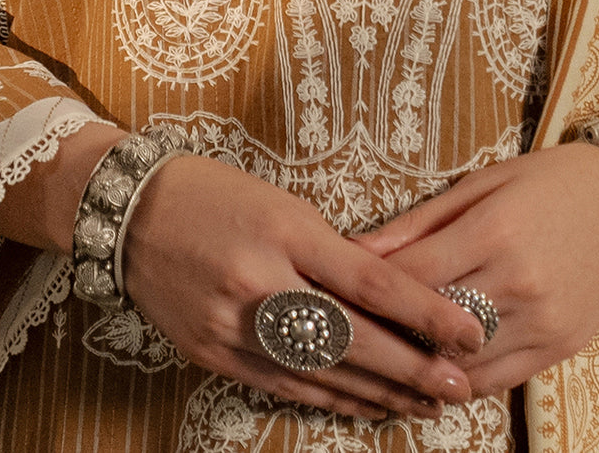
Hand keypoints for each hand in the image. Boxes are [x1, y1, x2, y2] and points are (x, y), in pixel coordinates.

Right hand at [122, 154, 482, 418]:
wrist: (130, 213)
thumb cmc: (216, 194)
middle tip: (458, 386)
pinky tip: (364, 405)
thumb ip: (331, 251)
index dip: (425, 312)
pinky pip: (283, 385)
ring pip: (320, 372)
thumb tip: (386, 295)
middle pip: (351, 338)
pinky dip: (329, 397)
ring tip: (425, 404)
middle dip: (411, 369)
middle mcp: (261, 283)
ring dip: (378, 393)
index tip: (468, 331)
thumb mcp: (282, 203)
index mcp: (286, 231)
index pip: (371, 281)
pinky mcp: (213, 355)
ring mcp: (233, 326)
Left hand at [357, 142, 598, 395]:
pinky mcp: (558, 348)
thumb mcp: (483, 182)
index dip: (366, 288)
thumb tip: (357, 249)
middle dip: (383, 328)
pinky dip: (458, 379)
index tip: (334, 288)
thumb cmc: (551, 182)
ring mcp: (541, 322)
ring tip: (382, 352)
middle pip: (428, 325)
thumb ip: (419, 221)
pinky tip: (432, 368)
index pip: (410, 277)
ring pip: (457, 363)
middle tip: (347, 325)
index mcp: (494, 232)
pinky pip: (494, 381)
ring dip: (417, 362)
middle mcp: (517, 284)